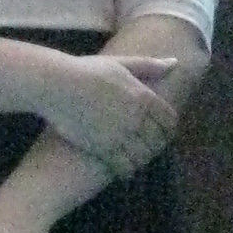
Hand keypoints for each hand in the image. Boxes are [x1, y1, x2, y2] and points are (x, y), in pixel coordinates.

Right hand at [40, 54, 179, 176]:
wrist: (58, 85)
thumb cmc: (87, 70)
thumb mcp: (121, 63)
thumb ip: (149, 65)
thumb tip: (175, 62)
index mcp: (144, 96)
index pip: (169, 119)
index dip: (169, 128)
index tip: (164, 132)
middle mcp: (137, 117)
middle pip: (158, 139)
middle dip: (157, 145)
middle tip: (151, 149)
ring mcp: (121, 134)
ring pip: (143, 155)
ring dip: (143, 159)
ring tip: (138, 160)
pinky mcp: (104, 148)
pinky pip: (124, 165)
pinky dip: (128, 170)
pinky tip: (125, 170)